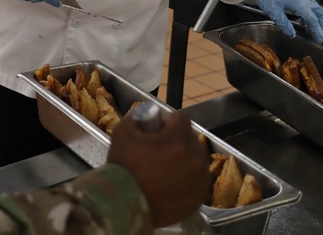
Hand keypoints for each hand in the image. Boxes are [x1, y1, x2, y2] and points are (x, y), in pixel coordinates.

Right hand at [107, 110, 209, 226]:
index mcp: (178, 141)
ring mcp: (200, 180)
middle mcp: (194, 159)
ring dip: (185, 158)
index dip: (167, 121)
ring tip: (165, 168)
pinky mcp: (200, 197)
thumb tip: (145, 115)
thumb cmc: (123, 169)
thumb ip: (135, 117)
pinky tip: (171, 182)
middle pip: (190, 138)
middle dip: (177, 139)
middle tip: (159, 150)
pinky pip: (198, 179)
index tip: (157, 129)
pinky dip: (188, 177)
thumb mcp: (122, 133)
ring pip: (196, 158)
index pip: (181, 118)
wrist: (124, 206)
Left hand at [244, 0, 322, 41]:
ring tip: (309, 30)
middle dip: (320, 24)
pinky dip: (308, 14)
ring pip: (314, 8)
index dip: (317, 30)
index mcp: (298, 3)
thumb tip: (292, 35)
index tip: (318, 40)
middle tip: (317, 35)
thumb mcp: (273, 12)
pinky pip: (307, 6)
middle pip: (318, 12)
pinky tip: (301, 21)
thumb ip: (284, 24)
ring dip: (315, 19)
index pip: (313, 19)